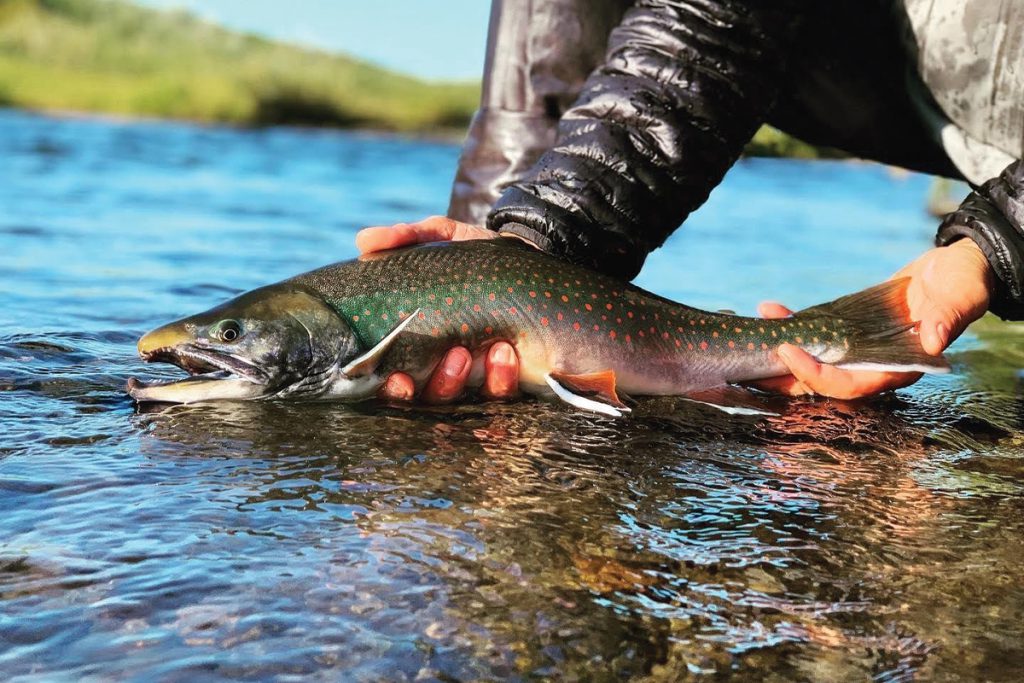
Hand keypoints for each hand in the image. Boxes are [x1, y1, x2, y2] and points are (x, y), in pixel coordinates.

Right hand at [356, 216, 519, 403]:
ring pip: (466, 398)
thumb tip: (364, 239)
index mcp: (418, 346)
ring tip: (484, 349)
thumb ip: (405, 238)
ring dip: (468, 380)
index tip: (398, 377)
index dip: (393, 390)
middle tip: (453, 355)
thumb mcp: (441, 239)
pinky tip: (507, 352)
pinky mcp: (512, 377)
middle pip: (431, 398)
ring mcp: (479, 376)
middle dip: (438, 384)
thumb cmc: (474, 257)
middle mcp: (445, 368)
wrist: (527, 256)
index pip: (397, 381)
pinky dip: (503, 378)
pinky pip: (503, 393)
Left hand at [750, 239, 992, 398]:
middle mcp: (873, 364)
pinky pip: (814, 333)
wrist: (955, 268)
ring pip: (811, 360)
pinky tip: (771, 308)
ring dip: (779, 352)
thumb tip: (932, 340)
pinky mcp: (848, 329)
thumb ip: (945, 320)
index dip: (817, 375)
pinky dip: (791, 323)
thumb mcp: (960, 299)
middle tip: (750, 364)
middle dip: (784, 376)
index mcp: (899, 368)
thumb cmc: (964, 285)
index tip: (789, 354)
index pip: (850, 385)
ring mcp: (858, 348)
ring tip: (755, 332)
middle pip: (820, 382)